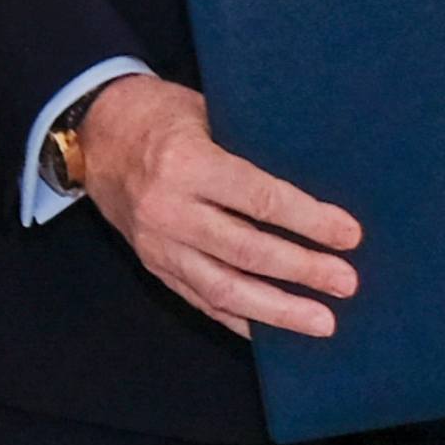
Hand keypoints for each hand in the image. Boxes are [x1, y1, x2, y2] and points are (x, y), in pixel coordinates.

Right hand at [75, 76, 362, 342]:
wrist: (95, 134)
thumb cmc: (161, 115)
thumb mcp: (206, 113)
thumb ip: (249, 150)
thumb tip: (316, 187)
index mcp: (186, 163)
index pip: (259, 199)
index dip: (309, 220)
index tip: (349, 234)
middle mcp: (169, 209)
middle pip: (247, 250)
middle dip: (302, 270)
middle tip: (347, 282)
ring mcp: (157, 244)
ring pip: (224, 288)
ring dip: (278, 310)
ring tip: (322, 321)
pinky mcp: (152, 265)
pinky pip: (201, 300)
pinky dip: (241, 319)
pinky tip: (275, 331)